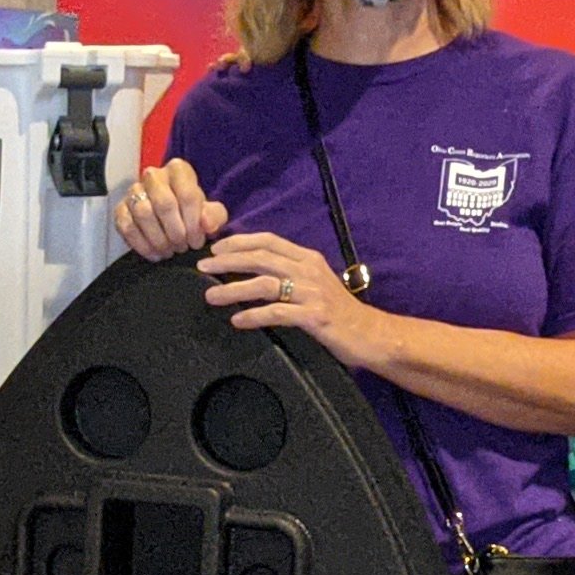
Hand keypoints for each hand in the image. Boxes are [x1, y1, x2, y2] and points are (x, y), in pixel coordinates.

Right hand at [111, 159, 228, 259]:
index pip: (187, 194)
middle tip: (182, 248)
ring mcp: (134, 191)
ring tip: (169, 252)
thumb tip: (206, 223)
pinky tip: (155, 254)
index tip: (197, 242)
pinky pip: (126, 226)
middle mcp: (153, 176)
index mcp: (178, 170)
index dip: (193, 223)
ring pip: (143, 213)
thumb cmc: (193, 214)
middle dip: (175, 231)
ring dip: (159, 239)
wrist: (173, 219)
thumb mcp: (211, 214)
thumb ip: (214, 216)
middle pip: (164, 203)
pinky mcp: (120, 209)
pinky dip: (141, 245)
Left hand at [196, 227, 379, 363]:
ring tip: (210, 295)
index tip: (215, 248)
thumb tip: (254, 270)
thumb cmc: (339, 311)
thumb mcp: (315, 283)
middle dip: (228, 260)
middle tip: (203, 267)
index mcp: (308, 258)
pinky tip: (237, 320)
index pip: (268, 241)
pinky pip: (277, 313)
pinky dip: (254, 315)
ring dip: (233, 288)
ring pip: (264, 284)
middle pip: (261, 258)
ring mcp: (312, 293)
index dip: (239, 242)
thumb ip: (290, 273)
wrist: (371, 334)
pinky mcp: (314, 316)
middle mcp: (309, 270)